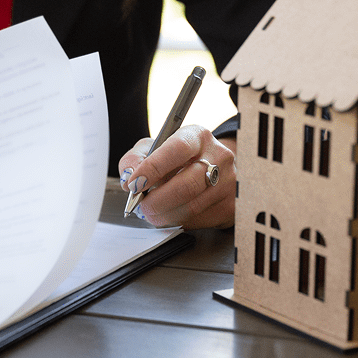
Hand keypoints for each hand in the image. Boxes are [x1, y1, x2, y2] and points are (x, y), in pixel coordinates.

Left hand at [119, 126, 235, 228]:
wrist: (214, 169)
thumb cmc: (179, 159)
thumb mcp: (155, 148)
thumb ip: (136, 158)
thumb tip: (129, 178)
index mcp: (198, 137)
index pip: (177, 150)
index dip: (153, 168)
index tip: (135, 184)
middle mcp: (218, 157)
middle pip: (186, 185)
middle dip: (157, 201)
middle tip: (141, 206)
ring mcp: (228, 183)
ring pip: (190, 207)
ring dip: (164, 215)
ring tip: (152, 213)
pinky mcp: (229, 206)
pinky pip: (197, 220)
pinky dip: (177, 221)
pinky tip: (172, 214)